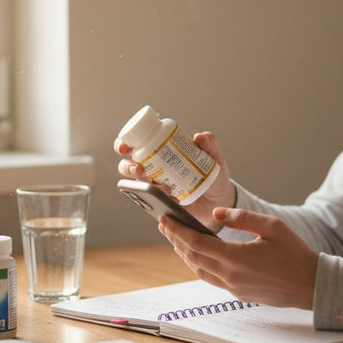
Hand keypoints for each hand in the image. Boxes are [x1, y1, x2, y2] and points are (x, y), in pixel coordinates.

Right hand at [115, 131, 236, 232]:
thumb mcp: (214, 156)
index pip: (135, 144)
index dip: (123, 144)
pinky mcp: (160, 204)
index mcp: (160, 151)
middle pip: (127, 166)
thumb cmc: (212, 174)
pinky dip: (155, 202)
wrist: (220, 200)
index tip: (126, 147)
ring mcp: (155, 188)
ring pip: (135, 186)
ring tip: (161, 188)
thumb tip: (199, 137)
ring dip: (141, 186)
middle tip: (140, 169)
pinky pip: (150, 204)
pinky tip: (170, 201)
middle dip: (127, 167)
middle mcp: (152, 169)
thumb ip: (210, 144)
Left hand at [158, 207, 317, 308]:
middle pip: (193, 257)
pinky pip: (210, 278)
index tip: (164, 219)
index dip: (177, 231)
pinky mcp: (238, 293)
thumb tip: (215, 214)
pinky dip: (198, 265)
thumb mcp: (272, 227)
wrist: (311, 285)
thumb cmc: (295, 254)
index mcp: (236, 258)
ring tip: (176, 239)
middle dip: (176, 240)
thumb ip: (241, 218)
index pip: (196, 243)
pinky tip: (197, 256)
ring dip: (185, 254)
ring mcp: (233, 287)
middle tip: (165, 225)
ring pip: (199, 270)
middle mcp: (230, 276)